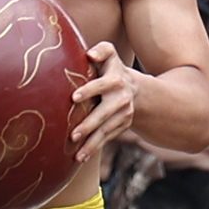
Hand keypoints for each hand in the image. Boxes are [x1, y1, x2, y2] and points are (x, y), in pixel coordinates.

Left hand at [70, 41, 137, 161]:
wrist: (135, 89)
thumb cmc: (111, 69)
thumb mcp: (110, 56)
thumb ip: (102, 50)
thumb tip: (90, 54)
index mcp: (116, 79)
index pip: (102, 85)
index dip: (88, 90)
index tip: (74, 98)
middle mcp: (122, 98)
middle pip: (104, 113)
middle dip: (89, 125)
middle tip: (73, 135)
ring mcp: (123, 115)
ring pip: (106, 130)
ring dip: (92, 143)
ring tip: (77, 154)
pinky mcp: (122, 126)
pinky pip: (107, 138)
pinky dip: (95, 148)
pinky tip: (81, 157)